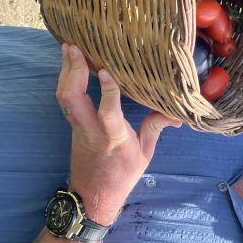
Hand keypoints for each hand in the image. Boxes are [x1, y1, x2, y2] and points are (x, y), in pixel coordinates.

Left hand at [55, 44, 180, 223]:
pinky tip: (68, 64)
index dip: (107, 91)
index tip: (105, 70)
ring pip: (64, 98)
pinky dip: (64, 80)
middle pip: (73, 100)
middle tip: (74, 47)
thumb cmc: (121, 175)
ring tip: (68, 48)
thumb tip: (178, 113)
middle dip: (72, 72)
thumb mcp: (144, 154)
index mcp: (114, 138)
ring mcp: (78, 127)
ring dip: (64, 72)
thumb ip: (156, 128)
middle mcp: (91, 130)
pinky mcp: (72, 125)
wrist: (92, 195)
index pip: (108, 113)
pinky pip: (64, 100)